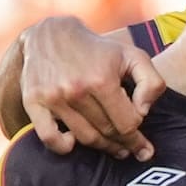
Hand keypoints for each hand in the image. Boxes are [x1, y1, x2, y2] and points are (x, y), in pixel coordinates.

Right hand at [21, 17, 163, 159]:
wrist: (52, 34)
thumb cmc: (99, 50)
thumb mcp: (134, 56)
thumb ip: (152, 83)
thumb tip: (143, 112)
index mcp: (102, 80)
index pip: (127, 123)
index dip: (138, 138)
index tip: (144, 146)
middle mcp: (76, 90)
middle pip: (107, 132)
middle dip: (124, 145)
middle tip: (131, 150)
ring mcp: (53, 97)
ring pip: (84, 137)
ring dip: (102, 147)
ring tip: (114, 149)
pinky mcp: (34, 101)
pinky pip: (48, 137)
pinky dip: (63, 146)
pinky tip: (74, 142)